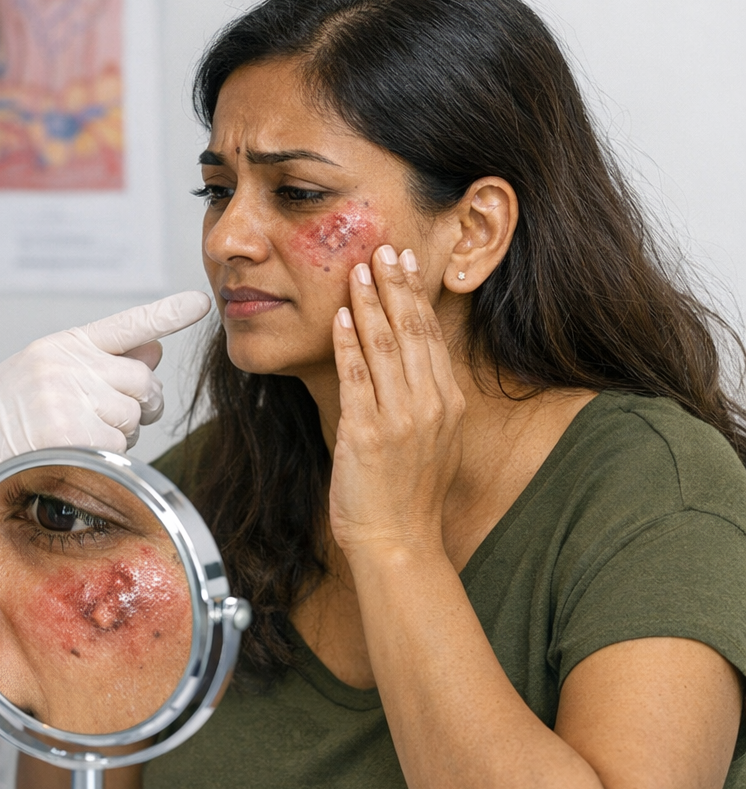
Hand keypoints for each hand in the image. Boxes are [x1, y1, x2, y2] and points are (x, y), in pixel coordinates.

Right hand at [0, 291, 211, 546]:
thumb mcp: (43, 375)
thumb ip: (99, 363)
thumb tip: (154, 349)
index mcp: (62, 345)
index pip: (126, 324)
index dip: (166, 314)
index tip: (200, 303)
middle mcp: (67, 364)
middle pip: (142, 381)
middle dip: (136, 407)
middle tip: (104, 422)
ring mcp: (67, 396)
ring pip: (133, 419)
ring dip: (117, 436)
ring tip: (73, 439)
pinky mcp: (67, 433)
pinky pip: (117, 447)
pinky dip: (104, 458)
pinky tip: (70, 455)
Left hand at [328, 246, 463, 556]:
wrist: (398, 540)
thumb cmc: (406, 495)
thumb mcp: (429, 439)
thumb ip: (420, 400)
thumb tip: (404, 365)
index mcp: (447, 403)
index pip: (430, 336)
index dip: (416, 295)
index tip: (406, 262)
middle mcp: (429, 405)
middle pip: (412, 331)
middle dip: (396, 285)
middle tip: (383, 248)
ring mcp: (400, 419)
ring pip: (384, 347)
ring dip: (369, 303)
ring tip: (357, 269)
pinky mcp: (369, 434)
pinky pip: (357, 378)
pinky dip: (348, 345)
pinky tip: (341, 317)